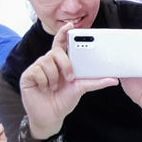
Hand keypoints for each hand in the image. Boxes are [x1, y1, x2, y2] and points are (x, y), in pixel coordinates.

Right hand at [20, 21, 116, 137]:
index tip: (70, 25)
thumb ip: (95, 82)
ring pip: (46, 61)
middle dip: (65, 64)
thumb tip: (114, 79)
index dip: (64, 32)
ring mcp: (37, 68)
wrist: (51, 117)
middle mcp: (48, 62)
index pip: (61, 43)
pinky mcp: (28, 76)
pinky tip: (44, 89)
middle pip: (56, 51)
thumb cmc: (64, 100)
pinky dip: (44, 82)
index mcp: (60, 62)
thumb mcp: (81, 88)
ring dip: (54, 77)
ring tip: (55, 87)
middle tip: (70, 78)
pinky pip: (37, 71)